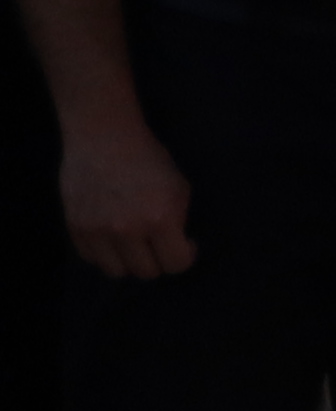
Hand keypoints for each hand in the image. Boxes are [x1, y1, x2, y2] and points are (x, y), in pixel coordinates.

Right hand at [57, 112, 184, 279]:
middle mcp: (127, 231)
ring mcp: (97, 231)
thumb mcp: (179, 188)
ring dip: (129, 262)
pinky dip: (104, 254)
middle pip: (146, 272)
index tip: (185, 244)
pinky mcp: (75, 228)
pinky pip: (92, 258)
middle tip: (158, 244)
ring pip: (116, 271)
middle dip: (158, 260)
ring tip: (134, 244)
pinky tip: (112, 238)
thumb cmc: (149, 159)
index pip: (175, 264)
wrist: (104, 138)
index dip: (185, 256)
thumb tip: (176, 244)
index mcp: (160, 219)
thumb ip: (178, 221)